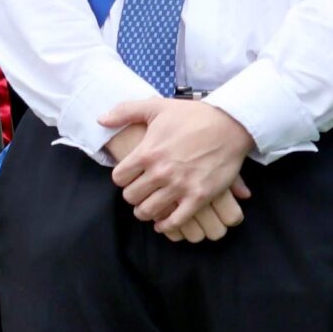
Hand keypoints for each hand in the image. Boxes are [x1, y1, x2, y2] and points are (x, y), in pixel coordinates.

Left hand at [107, 122, 238, 244]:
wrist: (232, 125)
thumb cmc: (193, 115)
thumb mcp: (156, 107)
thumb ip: (125, 111)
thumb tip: (100, 119)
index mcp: (147, 153)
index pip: (119, 178)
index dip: (122, 179)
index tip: (129, 177)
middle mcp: (161, 172)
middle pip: (131, 196)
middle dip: (133, 195)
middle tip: (139, 192)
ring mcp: (180, 186)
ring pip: (148, 211)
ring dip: (145, 211)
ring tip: (148, 207)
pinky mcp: (199, 196)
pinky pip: (176, 220)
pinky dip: (166, 224)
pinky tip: (163, 222)